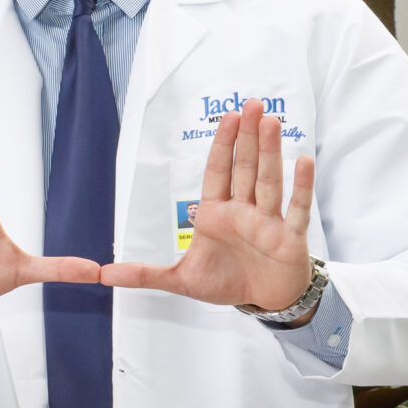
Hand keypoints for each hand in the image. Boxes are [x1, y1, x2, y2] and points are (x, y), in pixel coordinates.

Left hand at [104, 100, 316, 311]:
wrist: (264, 302)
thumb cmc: (227, 282)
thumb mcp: (180, 280)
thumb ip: (143, 274)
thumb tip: (104, 274)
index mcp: (216, 214)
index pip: (218, 172)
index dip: (222, 145)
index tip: (227, 117)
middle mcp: (244, 211)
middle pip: (245, 168)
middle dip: (246, 137)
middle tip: (251, 104)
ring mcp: (269, 221)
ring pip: (269, 181)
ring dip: (270, 152)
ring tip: (269, 122)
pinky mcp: (291, 237)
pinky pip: (297, 208)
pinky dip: (301, 186)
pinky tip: (302, 160)